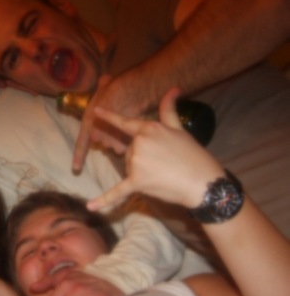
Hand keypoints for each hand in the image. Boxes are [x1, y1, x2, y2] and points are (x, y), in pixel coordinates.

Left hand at [72, 75, 145, 171]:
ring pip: (115, 147)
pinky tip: (134, 134)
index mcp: (88, 123)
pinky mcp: (119, 143)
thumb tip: (104, 79)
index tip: (75, 169)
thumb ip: (104, 87)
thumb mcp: (106, 87)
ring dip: (121, 141)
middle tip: (119, 126)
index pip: (82, 143)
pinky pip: (124, 147)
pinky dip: (129, 143)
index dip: (79, 156)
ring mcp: (107, 141)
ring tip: (128, 129)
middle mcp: (95, 135)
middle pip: (104, 144)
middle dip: (111, 138)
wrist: (130, 93)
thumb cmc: (118, 89)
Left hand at [87, 88, 224, 210]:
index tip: (95, 112)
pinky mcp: (137, 182)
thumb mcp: (180, 129)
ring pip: (129, 167)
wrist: (204, 181)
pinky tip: (91, 207)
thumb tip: (173, 88)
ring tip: (164, 173)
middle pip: (130, 151)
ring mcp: (137, 162)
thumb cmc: (193, 155)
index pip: (125, 123)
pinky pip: (118, 192)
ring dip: (141, 172)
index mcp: (149, 128)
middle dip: (143, 158)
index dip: (109, 117)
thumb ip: (169, 110)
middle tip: (166, 163)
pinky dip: (104, 200)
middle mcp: (140, 143)